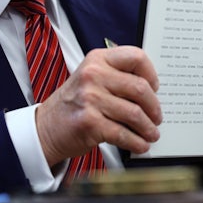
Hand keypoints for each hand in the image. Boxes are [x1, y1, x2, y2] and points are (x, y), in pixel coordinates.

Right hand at [35, 45, 161, 166]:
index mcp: (98, 59)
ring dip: (148, 128)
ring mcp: (90, 98)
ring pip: (135, 113)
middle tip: (157, 117)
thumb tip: (152, 89)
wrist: (45, 127)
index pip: (136, 57)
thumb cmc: (74, 103)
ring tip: (151, 133)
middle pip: (140, 88)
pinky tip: (140, 145)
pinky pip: (123, 133)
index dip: (151, 74)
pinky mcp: (89, 122)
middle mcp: (93, 75)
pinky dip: (136, 142)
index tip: (155, 88)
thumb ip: (117, 76)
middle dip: (154, 107)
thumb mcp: (91, 78)